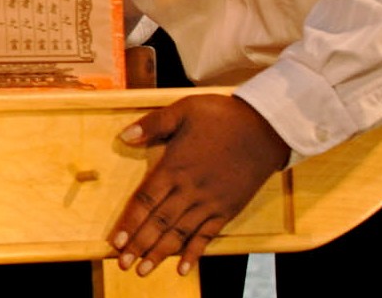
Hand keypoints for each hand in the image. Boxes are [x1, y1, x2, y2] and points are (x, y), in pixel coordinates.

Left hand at [110, 94, 288, 276]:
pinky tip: (183, 268)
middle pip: (160, 222)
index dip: (130, 222)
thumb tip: (124, 136)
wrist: (265, 128)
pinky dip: (194, 252)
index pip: (146, 200)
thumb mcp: (183, 110)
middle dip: (140, 245)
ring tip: (143, 270)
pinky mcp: (228, 209)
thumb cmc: (221, 116)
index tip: (115, 241)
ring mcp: (210, 202)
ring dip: (160, 253)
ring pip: (180, 233)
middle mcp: (190, 190)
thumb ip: (153, 125)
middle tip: (122, 265)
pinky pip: (208, 235)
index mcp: (175, 167)